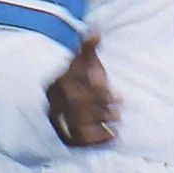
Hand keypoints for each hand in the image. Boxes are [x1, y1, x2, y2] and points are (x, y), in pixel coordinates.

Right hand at [46, 32, 119, 147]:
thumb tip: (96, 31)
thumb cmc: (75, 82)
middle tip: (119, 105)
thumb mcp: (80, 65)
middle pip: (77, 105)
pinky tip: (113, 135)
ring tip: (117, 118)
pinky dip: (99, 139)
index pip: (76, 86)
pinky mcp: (66, 138)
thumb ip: (87, 49)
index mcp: (57, 83)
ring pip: (79, 124)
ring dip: (101, 121)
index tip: (113, 91)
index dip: (96, 89)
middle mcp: (54, 103)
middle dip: (100, 105)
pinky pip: (82, 141)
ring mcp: (58, 122)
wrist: (57, 109)